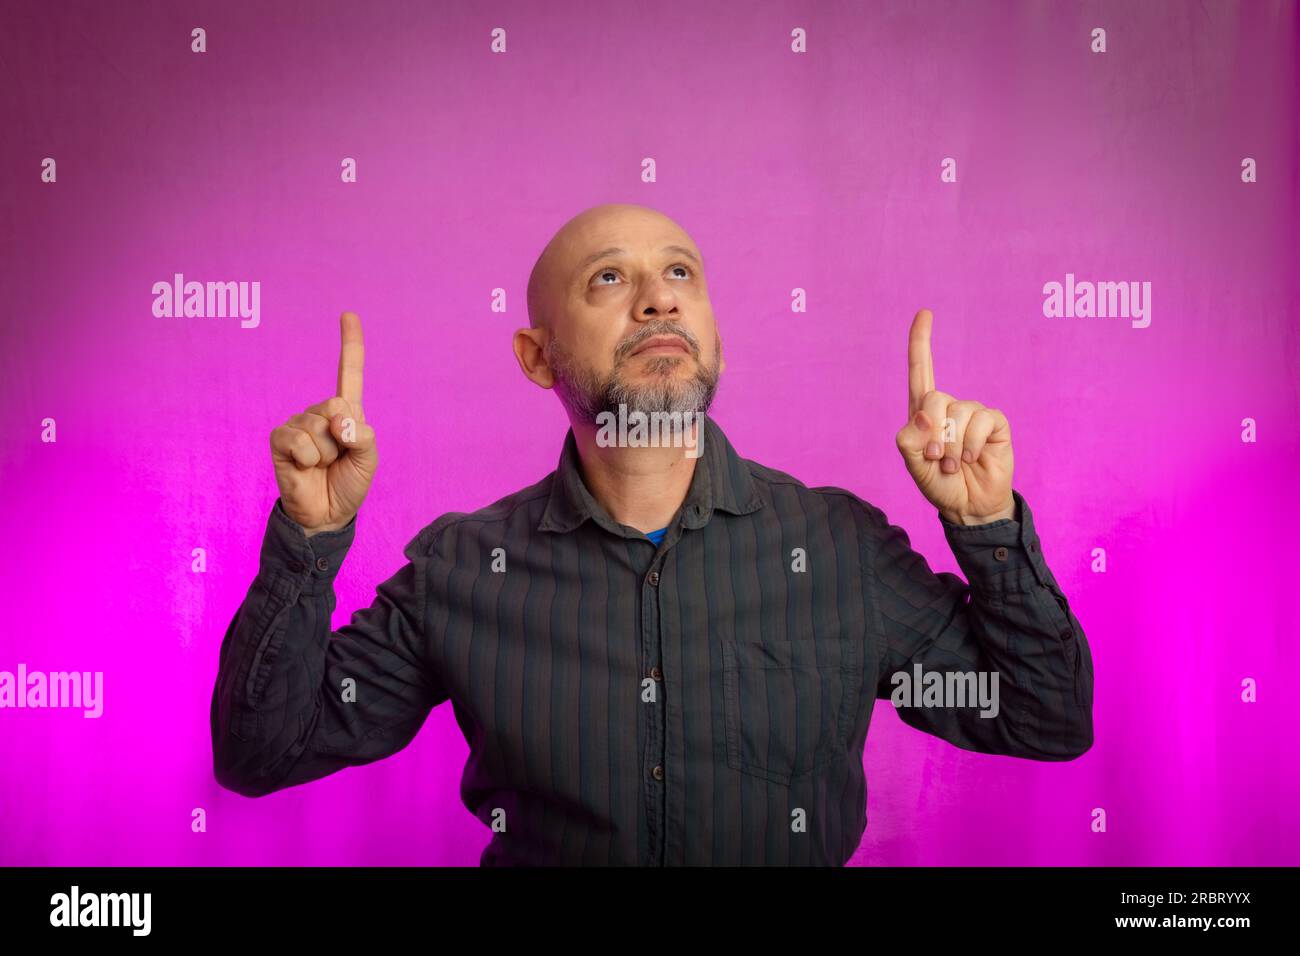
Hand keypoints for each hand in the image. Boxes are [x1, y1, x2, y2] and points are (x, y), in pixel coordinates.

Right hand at [270, 311, 377, 534]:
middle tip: (339, 458)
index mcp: (346, 412)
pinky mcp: (280, 439)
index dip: (350, 345)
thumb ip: (362, 435)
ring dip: (328, 453)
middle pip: (337, 404)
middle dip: (344, 437)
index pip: (348, 373)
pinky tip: (305, 468)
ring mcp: (298, 424)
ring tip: (322, 467)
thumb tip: (338, 419)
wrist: (327, 514)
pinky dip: (308, 458)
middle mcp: (320, 412)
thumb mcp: (368, 458)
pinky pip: (299, 439)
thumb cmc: (349, 483)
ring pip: (319, 426)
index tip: (348, 314)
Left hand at [894, 308, 1014, 524]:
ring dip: (951, 446)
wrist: (967, 505)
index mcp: (924, 412)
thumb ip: (910, 437)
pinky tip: (971, 458)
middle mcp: (949, 407)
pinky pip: (980, 420)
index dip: (921, 342)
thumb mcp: (912, 463)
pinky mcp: (994, 423)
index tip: (924, 313)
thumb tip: (927, 414)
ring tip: (952, 464)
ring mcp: (973, 414)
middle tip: (934, 459)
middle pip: (935, 398)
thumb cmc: (939, 483)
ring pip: (958, 412)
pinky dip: (970, 444)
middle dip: (932, 434)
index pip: (920, 370)